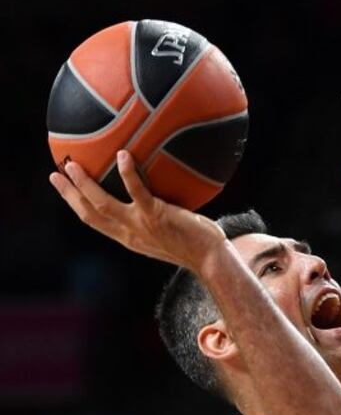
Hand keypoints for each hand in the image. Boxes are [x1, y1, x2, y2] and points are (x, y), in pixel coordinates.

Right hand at [49, 150, 225, 271]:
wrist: (211, 260)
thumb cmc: (197, 244)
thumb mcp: (169, 232)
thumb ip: (157, 216)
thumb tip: (159, 193)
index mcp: (130, 238)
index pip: (95, 222)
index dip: (75, 205)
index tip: (64, 189)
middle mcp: (130, 234)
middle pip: (89, 213)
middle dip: (68, 194)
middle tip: (54, 173)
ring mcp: (140, 225)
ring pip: (102, 203)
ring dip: (84, 184)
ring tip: (72, 164)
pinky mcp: (156, 216)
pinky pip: (137, 191)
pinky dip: (128, 174)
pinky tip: (123, 154)